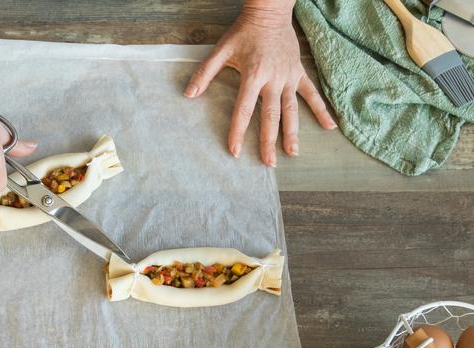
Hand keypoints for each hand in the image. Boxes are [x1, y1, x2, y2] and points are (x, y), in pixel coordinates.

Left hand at [184, 2, 336, 165]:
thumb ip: (204, 73)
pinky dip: (321, 110)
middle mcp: (273, 79)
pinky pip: (312, 94)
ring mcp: (289, 77)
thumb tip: (189, 94)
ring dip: (292, 133)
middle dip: (268, 141)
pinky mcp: (299, 73)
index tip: (235, 150)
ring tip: (292, 153)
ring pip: (291, 110)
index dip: (238, 131)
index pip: (243, 109)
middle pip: (271, 116)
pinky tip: (330, 127)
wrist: (270, 13)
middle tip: (268, 162)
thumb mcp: (221, 50)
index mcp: (253, 75)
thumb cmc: (243, 32)